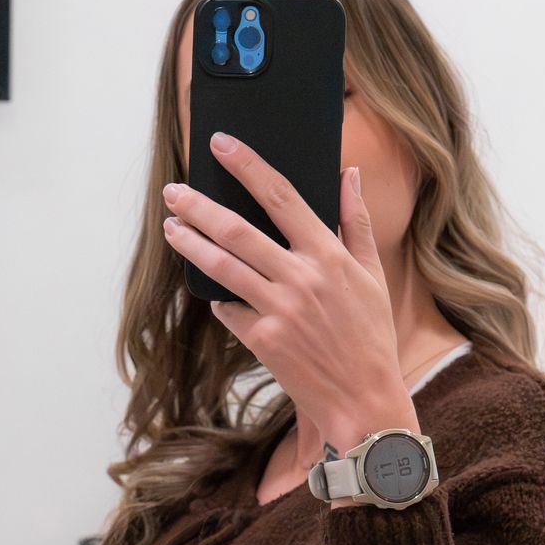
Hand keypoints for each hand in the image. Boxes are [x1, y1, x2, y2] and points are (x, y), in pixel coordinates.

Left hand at [161, 143, 415, 458]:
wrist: (363, 399)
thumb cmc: (371, 336)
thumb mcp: (372, 275)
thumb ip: (357, 222)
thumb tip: (348, 174)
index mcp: (328, 255)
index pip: (281, 195)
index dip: (248, 166)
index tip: (221, 145)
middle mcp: (301, 278)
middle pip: (237, 229)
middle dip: (199, 206)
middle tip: (174, 191)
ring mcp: (279, 310)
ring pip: (221, 266)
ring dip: (190, 244)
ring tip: (171, 227)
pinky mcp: (263, 340)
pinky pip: (228, 310)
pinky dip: (219, 298)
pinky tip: (213, 292)